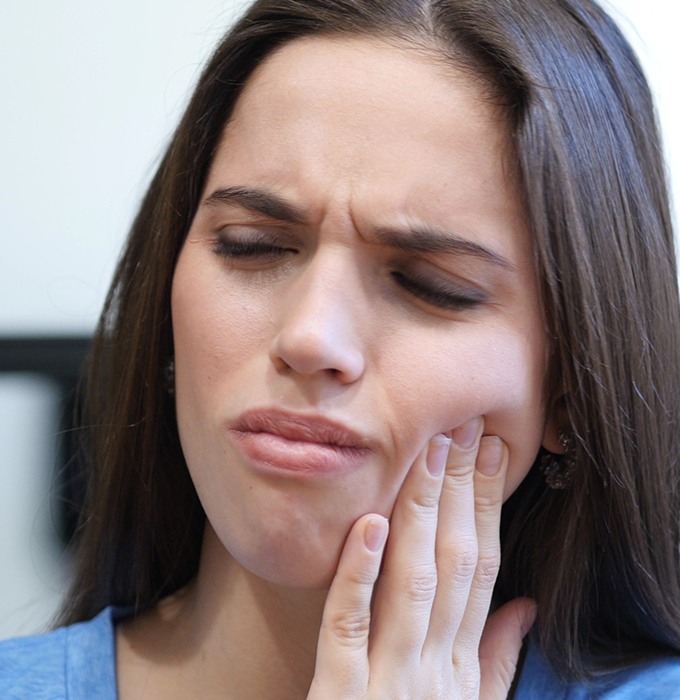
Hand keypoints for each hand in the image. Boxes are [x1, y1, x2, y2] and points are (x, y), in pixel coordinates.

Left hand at [307, 418, 535, 698]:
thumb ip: (495, 659)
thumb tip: (524, 604)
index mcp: (462, 666)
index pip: (483, 569)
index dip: (489, 508)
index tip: (492, 454)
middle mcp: (435, 668)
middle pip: (454, 564)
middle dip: (462, 492)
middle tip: (463, 428)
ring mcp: (388, 682)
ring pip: (412, 582)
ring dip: (422, 514)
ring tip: (430, 453)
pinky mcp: (339, 697)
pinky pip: (349, 626)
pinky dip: (360, 574)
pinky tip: (371, 524)